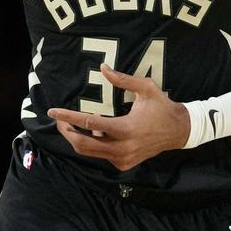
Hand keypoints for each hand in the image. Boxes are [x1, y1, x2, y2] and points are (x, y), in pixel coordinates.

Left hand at [47, 65, 190, 171]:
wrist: (179, 131)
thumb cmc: (162, 107)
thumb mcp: (146, 88)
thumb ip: (122, 79)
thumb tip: (103, 67)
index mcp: (125, 129)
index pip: (88, 123)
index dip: (67, 117)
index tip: (52, 112)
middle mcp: (122, 148)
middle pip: (82, 144)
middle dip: (66, 132)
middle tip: (59, 121)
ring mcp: (122, 159)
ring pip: (89, 152)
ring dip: (78, 138)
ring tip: (74, 125)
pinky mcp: (124, 164)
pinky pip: (101, 156)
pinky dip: (94, 144)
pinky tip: (98, 132)